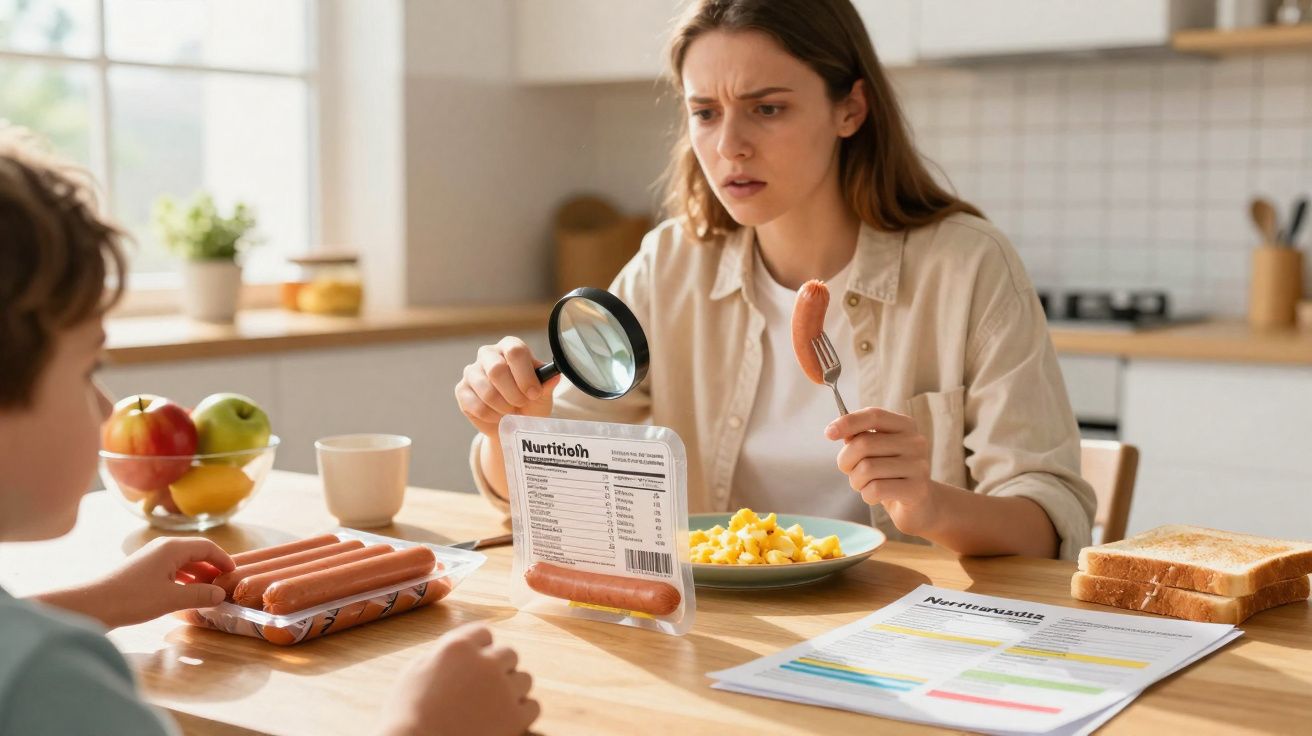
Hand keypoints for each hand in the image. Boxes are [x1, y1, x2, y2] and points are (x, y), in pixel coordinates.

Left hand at [36, 537, 233, 628]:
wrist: (92, 605)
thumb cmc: (133, 599)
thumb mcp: (171, 599)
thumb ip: (199, 594)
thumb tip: (221, 594)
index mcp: (172, 548)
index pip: (207, 547)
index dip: (223, 560)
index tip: (234, 574)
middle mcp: (163, 548)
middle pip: (196, 552)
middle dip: (212, 567)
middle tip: (224, 585)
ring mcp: (152, 558)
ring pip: (183, 562)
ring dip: (198, 575)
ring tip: (209, 592)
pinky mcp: (143, 570)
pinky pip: (172, 570)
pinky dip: (184, 579)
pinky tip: (186, 594)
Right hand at [378, 623, 539, 735]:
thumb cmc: (406, 714)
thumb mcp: (415, 671)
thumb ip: (442, 653)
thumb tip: (459, 650)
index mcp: (458, 647)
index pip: (484, 633)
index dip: (480, 648)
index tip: (475, 662)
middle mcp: (485, 662)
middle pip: (509, 654)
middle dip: (498, 668)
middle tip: (483, 687)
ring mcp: (502, 689)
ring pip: (525, 678)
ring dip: (512, 689)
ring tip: (493, 705)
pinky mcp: (514, 717)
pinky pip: (533, 706)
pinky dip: (521, 712)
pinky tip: (505, 719)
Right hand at [455, 337, 560, 437]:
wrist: (511, 424)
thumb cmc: (529, 403)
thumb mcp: (543, 394)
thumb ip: (547, 384)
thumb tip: (554, 376)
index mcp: (510, 347)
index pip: (515, 351)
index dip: (525, 375)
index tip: (534, 393)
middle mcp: (488, 354)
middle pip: (497, 369)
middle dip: (513, 393)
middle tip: (521, 404)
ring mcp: (472, 371)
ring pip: (485, 390)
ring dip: (503, 407)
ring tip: (510, 411)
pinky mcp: (461, 390)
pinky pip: (475, 405)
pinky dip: (491, 416)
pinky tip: (497, 416)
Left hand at [826, 408, 940, 536]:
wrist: (919, 505)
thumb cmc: (889, 474)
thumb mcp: (875, 451)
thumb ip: (859, 437)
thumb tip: (836, 430)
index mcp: (905, 426)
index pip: (874, 415)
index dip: (848, 422)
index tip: (828, 433)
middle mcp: (915, 442)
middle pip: (864, 444)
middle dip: (846, 461)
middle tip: (849, 471)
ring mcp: (919, 465)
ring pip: (867, 469)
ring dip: (856, 481)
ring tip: (864, 485)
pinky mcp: (917, 489)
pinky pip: (876, 489)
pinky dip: (866, 495)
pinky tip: (874, 497)